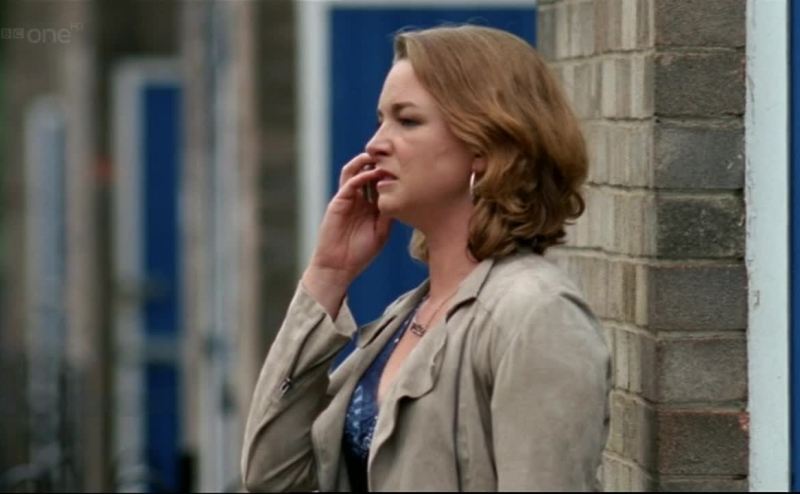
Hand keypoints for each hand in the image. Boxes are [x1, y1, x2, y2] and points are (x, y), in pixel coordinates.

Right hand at [302, 153, 392, 315]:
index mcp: (370, 205)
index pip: (380, 182)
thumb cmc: (360, 253)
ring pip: (354, 173)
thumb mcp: (382, 232)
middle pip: (367, 173)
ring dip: (365, 163)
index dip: (391, 173)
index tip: (407, 165)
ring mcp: (347, 199)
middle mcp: (358, 199)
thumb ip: (389, 215)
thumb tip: (403, 198)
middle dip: (378, 162)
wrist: (339, 267)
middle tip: (393, 154)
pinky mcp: (337, 203)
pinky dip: (358, 177)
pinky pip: (347, 185)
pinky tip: (370, 174)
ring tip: (378, 156)